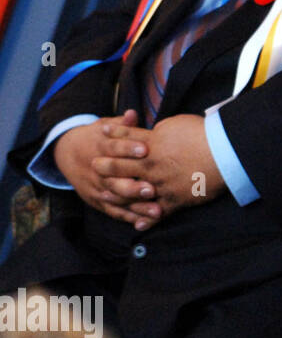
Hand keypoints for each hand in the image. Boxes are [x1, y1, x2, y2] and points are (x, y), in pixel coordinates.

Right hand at [53, 111, 161, 228]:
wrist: (67, 153)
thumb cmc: (98, 137)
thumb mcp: (106, 127)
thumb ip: (122, 125)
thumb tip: (133, 114)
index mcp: (100, 148)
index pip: (113, 147)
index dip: (127, 148)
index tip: (145, 149)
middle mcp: (97, 169)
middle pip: (114, 179)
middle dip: (133, 185)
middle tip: (152, 189)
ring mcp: (96, 187)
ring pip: (116, 198)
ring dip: (136, 206)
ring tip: (157, 211)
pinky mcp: (97, 200)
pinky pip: (113, 211)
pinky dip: (128, 218)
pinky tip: (145, 223)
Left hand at [90, 114, 225, 222]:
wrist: (225, 151)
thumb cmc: (204, 133)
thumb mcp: (177, 123)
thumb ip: (160, 131)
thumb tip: (153, 133)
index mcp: (152, 144)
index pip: (126, 139)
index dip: (112, 136)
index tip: (101, 134)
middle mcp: (151, 166)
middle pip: (121, 166)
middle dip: (105, 166)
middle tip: (94, 166)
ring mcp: (161, 185)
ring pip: (132, 192)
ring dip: (117, 194)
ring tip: (104, 195)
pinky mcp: (175, 200)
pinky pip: (157, 214)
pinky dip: (147, 221)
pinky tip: (137, 225)